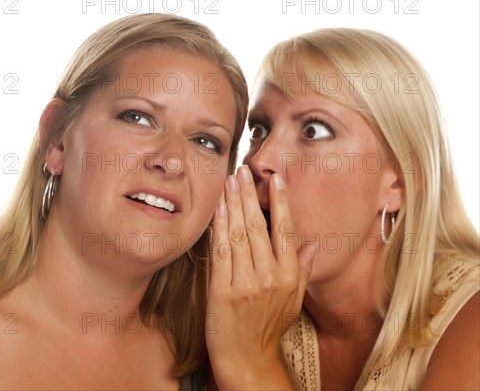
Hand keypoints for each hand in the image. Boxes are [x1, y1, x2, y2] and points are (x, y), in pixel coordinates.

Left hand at [206, 166, 315, 389]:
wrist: (247, 359)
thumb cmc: (270, 328)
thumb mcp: (295, 301)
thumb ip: (302, 270)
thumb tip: (311, 244)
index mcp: (290, 276)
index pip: (286, 230)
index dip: (281, 202)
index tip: (275, 179)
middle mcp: (269, 277)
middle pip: (258, 226)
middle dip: (249, 194)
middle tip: (243, 171)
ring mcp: (245, 283)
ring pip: (239, 234)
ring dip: (233, 204)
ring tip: (230, 181)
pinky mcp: (222, 290)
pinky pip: (221, 252)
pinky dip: (219, 228)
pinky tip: (218, 209)